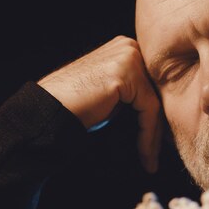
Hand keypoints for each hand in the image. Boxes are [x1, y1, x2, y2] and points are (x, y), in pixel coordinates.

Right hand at [38, 35, 161, 172]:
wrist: (47, 110)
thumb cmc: (76, 106)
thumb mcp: (114, 94)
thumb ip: (136, 92)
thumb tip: (162, 111)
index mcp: (127, 48)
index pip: (153, 86)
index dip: (157, 117)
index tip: (158, 144)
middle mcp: (130, 46)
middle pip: (157, 93)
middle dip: (158, 127)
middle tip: (156, 155)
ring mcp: (128, 57)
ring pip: (155, 103)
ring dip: (154, 137)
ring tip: (150, 162)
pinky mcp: (125, 73)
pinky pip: (148, 109)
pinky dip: (148, 136)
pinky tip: (146, 156)